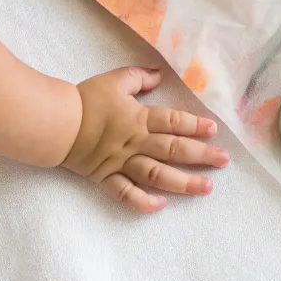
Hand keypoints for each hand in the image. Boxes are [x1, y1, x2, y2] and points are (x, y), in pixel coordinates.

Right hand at [63, 66, 229, 212]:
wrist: (56, 123)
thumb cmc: (86, 99)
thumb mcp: (115, 80)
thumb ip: (139, 77)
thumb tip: (160, 74)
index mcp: (139, 118)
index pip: (173, 121)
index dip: (195, 125)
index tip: (214, 130)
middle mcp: (136, 142)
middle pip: (173, 150)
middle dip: (201, 156)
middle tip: (223, 161)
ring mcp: (122, 163)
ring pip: (157, 175)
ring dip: (183, 183)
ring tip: (205, 188)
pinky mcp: (106, 178)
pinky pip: (126, 194)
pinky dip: (143, 202)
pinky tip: (161, 206)